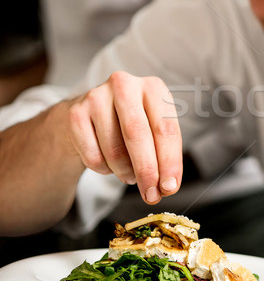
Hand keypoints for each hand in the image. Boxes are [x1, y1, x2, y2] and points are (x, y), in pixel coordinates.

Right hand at [65, 71, 181, 203]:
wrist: (90, 117)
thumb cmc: (131, 125)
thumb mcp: (154, 131)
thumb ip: (164, 156)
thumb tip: (168, 186)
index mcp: (154, 87)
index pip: (166, 128)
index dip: (169, 161)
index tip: (170, 187)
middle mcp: (125, 85)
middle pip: (137, 135)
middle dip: (147, 171)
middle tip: (152, 195)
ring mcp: (97, 97)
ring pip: (114, 149)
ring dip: (125, 172)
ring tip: (131, 175)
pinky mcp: (75, 114)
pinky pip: (93, 156)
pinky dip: (104, 169)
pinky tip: (109, 163)